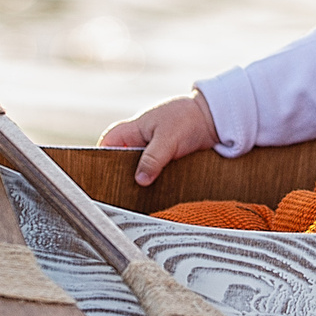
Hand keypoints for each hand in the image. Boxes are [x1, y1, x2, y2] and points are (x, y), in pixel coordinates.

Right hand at [100, 91, 216, 186]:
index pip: (106, 144)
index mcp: (132, 129)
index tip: (104, 178)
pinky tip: (154, 191)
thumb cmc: (188, 119)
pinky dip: (152, 179)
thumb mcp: (168, 139)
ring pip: (135, 168)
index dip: (102, 159)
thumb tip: (140, 180)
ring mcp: (150, 149)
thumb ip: (152, 159)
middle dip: (120, 175)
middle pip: (118, 160)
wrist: (213, 119)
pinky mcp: (162, 159)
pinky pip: (151, 172)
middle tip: (123, 191)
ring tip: (138, 196)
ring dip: (139, 179)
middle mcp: (137, 139)